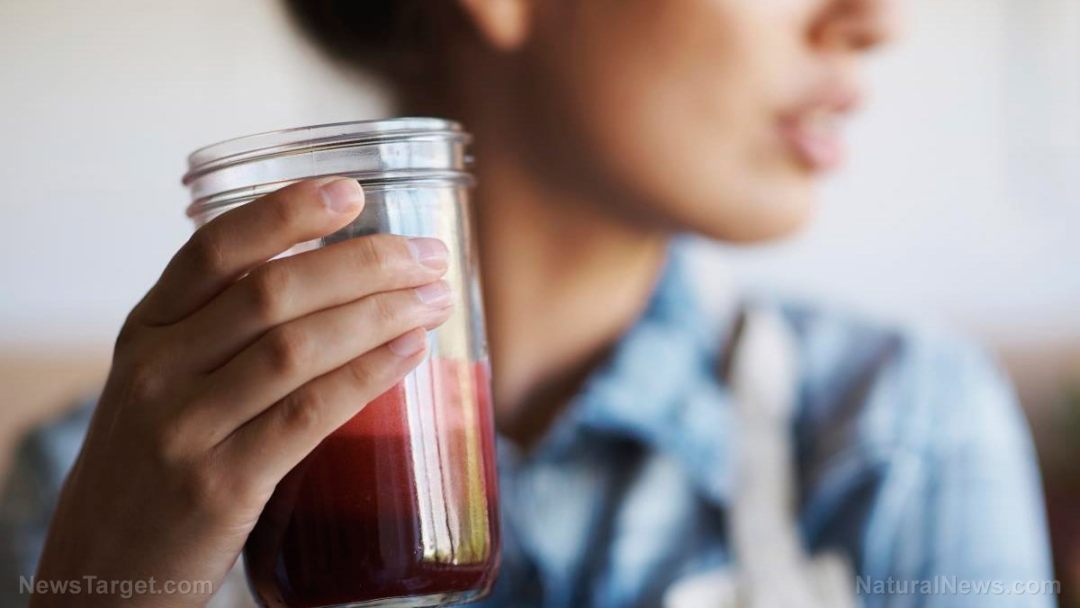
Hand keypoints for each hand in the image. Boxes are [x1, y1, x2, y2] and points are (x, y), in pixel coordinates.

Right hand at [31, 178, 453, 606]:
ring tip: (434, 298)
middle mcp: (157, 370)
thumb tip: (335, 278)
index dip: (286, 212)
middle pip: (273, 291)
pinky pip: (308, 415)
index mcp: (146, 330)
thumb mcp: (163, 381)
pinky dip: (366, 377)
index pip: (213, 249)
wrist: (106, 567)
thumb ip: (223, 330)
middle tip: (429, 256)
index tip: (352, 191)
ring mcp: (185, 429)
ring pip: (296, 347)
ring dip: (380, 314)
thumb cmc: (157, 462)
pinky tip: (410, 353)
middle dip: (364, 263)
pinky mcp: (220, 485)